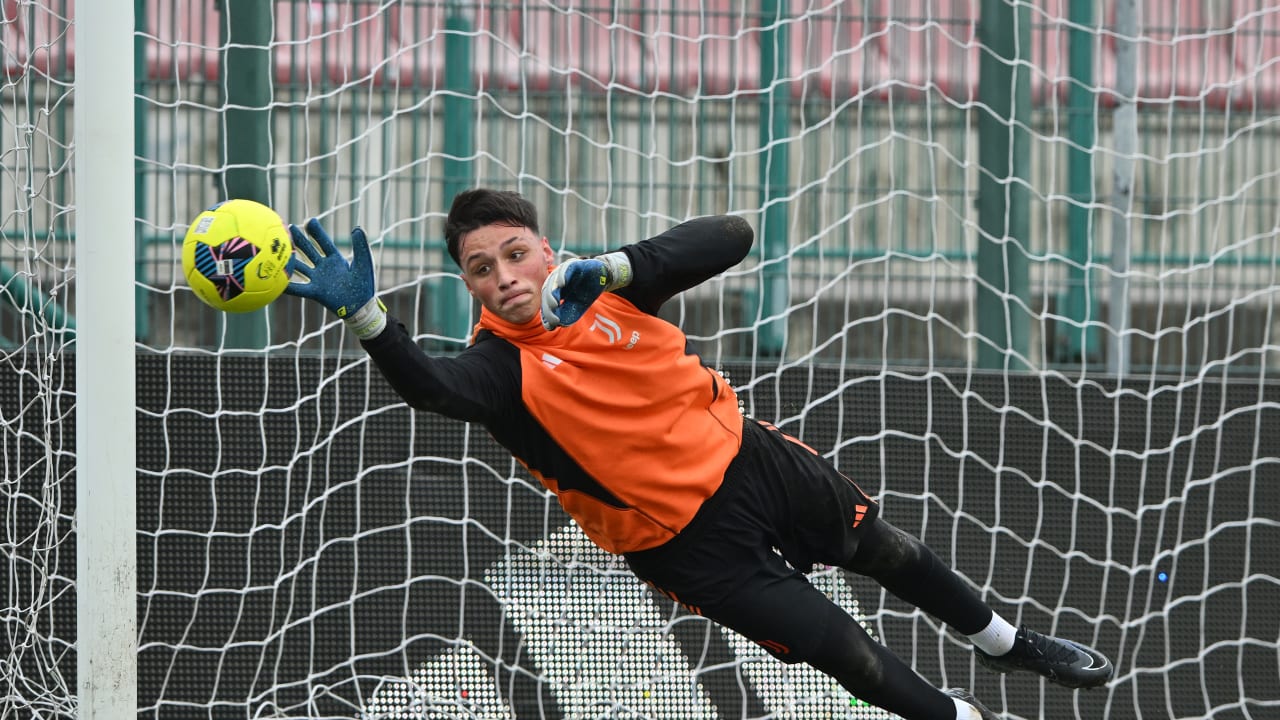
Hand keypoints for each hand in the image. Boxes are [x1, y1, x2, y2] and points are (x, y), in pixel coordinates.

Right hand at [285, 218, 386, 338]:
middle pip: (309, 251)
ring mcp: (318, 279)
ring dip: (291, 259)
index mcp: (335, 259)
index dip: (316, 232)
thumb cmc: (364, 285)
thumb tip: (357, 228)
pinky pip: (299, 289)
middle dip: (299, 240)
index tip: (308, 221)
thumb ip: (361, 247)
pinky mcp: (316, 292)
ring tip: (277, 249)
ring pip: (301, 266)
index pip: (323, 242)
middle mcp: (324, 267)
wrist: (362, 306)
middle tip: (288, 228)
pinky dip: (288, 286)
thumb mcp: (363, 263)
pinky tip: (277, 281)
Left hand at [540, 258, 609, 330]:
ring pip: (553, 280)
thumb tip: (552, 326)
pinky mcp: (571, 264)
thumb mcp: (576, 307)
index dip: (547, 313)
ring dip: (552, 292)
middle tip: (552, 313)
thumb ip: (566, 314)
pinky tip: (561, 284)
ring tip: (554, 303)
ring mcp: (562, 272)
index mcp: (555, 292)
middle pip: (547, 292)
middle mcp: (555, 281)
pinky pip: (564, 269)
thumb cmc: (587, 293)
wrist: (602, 278)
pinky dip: (561, 276)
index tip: (551, 325)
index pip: (547, 302)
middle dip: (548, 304)